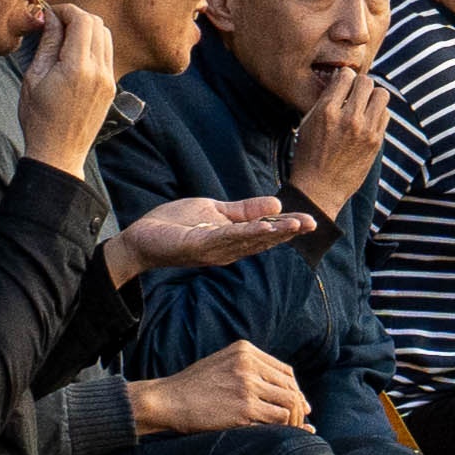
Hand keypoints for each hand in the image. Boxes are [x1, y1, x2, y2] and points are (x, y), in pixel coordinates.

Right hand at [13, 4, 122, 168]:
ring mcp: (109, 80)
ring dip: (87, 29)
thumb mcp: (34, 78)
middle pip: (97, 24)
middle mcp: (99, 71)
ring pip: (106, 37)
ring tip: (65, 38)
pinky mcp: (111, 87)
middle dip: (77, 17)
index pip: (82, 20)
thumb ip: (47, 44)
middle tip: (56, 24)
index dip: (66, 10)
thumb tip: (51, 17)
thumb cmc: (38, 118)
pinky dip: (94, 45)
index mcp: (77, 67)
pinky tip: (75, 54)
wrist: (58, 153)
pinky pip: (108, 54)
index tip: (50, 14)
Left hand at [111, 191, 295, 276]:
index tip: (311, 220)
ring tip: (294, 225)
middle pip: (262, 240)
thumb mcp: (216, 211)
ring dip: (272, 233)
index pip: (265, 233)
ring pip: (248, 240)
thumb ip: (245, 210)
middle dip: (287, 232)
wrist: (142, 236)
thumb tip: (277, 204)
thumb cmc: (177, 225)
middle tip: (312, 223)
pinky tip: (262, 228)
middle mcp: (227, 250)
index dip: (288, 228)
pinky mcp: (197, 245)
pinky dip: (246, 234)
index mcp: (233, 240)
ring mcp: (212, 250)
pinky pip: (225, 238)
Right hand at [136, 341, 301, 435]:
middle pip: (290, 387)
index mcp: (245, 350)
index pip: (285, 371)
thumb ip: (248, 369)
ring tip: (290, 430)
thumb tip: (281, 390)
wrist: (166, 400)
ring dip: (292, 419)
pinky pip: (276, 419)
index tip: (297, 404)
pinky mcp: (244, 408)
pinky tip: (280, 435)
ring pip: (287, 403)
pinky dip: (283, 428)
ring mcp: (248, 385)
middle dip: (298, 406)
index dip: (295, 390)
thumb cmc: (192, 388)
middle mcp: (249, 364)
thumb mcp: (221, 364)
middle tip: (300, 421)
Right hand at [293, 58, 387, 215]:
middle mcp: (348, 118)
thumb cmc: (308, 154)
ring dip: (373, 96)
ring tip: (364, 104)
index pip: (346, 75)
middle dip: (360, 84)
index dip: (345, 76)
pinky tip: (367, 120)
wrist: (319, 189)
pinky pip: (386, 113)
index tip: (343, 82)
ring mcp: (365, 130)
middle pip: (366, 82)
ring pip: (382, 94)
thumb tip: (341, 78)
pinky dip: (378, 112)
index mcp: (327, 111)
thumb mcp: (308, 123)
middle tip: (355, 93)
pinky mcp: (376, 142)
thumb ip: (325, 100)